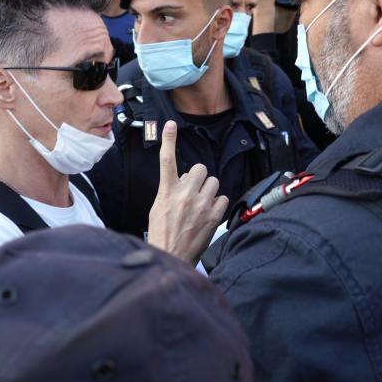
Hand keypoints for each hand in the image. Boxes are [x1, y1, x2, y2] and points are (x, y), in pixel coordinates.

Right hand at [147, 121, 228, 264]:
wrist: (171, 256)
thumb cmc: (162, 233)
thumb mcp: (158, 207)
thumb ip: (172, 190)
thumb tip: (187, 178)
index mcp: (166, 192)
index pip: (167, 161)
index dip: (169, 140)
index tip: (170, 125)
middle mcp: (184, 196)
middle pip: (200, 169)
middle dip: (198, 178)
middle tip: (193, 190)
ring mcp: (200, 206)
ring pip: (213, 182)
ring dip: (209, 190)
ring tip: (200, 204)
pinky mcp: (213, 217)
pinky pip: (222, 198)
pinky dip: (217, 204)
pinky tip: (208, 213)